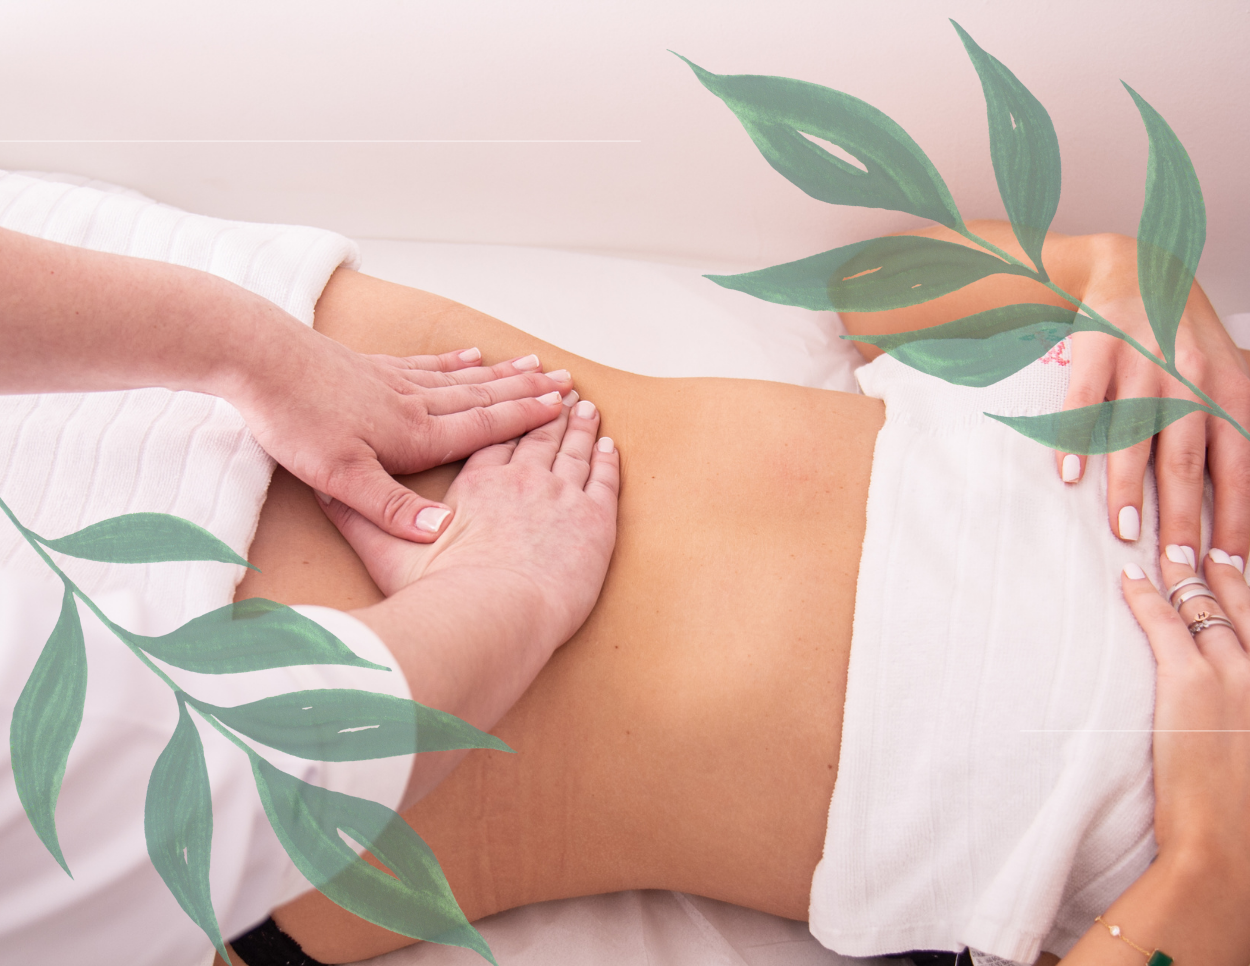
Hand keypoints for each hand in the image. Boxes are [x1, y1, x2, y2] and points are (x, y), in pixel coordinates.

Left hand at [233, 330, 574, 542]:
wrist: (258, 360)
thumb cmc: (296, 420)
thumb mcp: (341, 478)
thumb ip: (393, 508)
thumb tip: (444, 531)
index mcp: (414, 435)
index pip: (483, 428)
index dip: (525, 419)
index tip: (562, 408)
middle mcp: (413, 403)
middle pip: (482, 397)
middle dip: (526, 392)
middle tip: (565, 382)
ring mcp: (393, 381)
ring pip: (461, 379)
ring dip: (501, 375)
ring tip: (532, 365)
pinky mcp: (371, 368)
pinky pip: (427, 365)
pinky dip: (454, 362)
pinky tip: (469, 355)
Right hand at [316, 399, 618, 748]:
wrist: (493, 617)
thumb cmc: (441, 592)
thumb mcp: (386, 552)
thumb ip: (358, 520)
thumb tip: (320, 494)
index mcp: (478, 483)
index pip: (493, 440)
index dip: (504, 418)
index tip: (514, 398)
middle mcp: (522, 479)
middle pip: (537, 436)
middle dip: (547, 411)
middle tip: (561, 388)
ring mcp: (562, 496)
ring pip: (574, 449)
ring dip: (580, 427)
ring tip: (585, 407)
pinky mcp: (594, 521)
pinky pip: (605, 480)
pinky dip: (608, 460)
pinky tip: (610, 447)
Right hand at [1055, 233, 1249, 553]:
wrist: (1139, 270)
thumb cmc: (1183, 339)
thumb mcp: (1227, 377)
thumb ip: (1232, 433)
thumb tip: (1241, 508)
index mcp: (1229, 393)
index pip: (1236, 469)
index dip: (1232, 520)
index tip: (1224, 566)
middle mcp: (1190, 380)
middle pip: (1186, 460)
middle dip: (1182, 517)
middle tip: (1174, 562)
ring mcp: (1141, 364)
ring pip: (1137, 436)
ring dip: (1129, 488)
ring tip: (1124, 529)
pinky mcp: (1097, 351)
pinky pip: (1085, 402)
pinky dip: (1076, 439)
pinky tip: (1069, 474)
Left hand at [1058, 555, 1249, 965]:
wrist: (1230, 849)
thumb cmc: (1244, 818)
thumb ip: (1242, 721)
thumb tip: (1228, 722)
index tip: (1244, 570)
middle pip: (1246, 608)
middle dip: (1227, 572)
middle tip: (1212, 549)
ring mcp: (1234, 676)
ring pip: (1205, 607)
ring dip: (1184, 575)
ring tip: (1170, 550)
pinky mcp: (1189, 682)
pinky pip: (1163, 623)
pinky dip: (1145, 595)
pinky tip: (1129, 577)